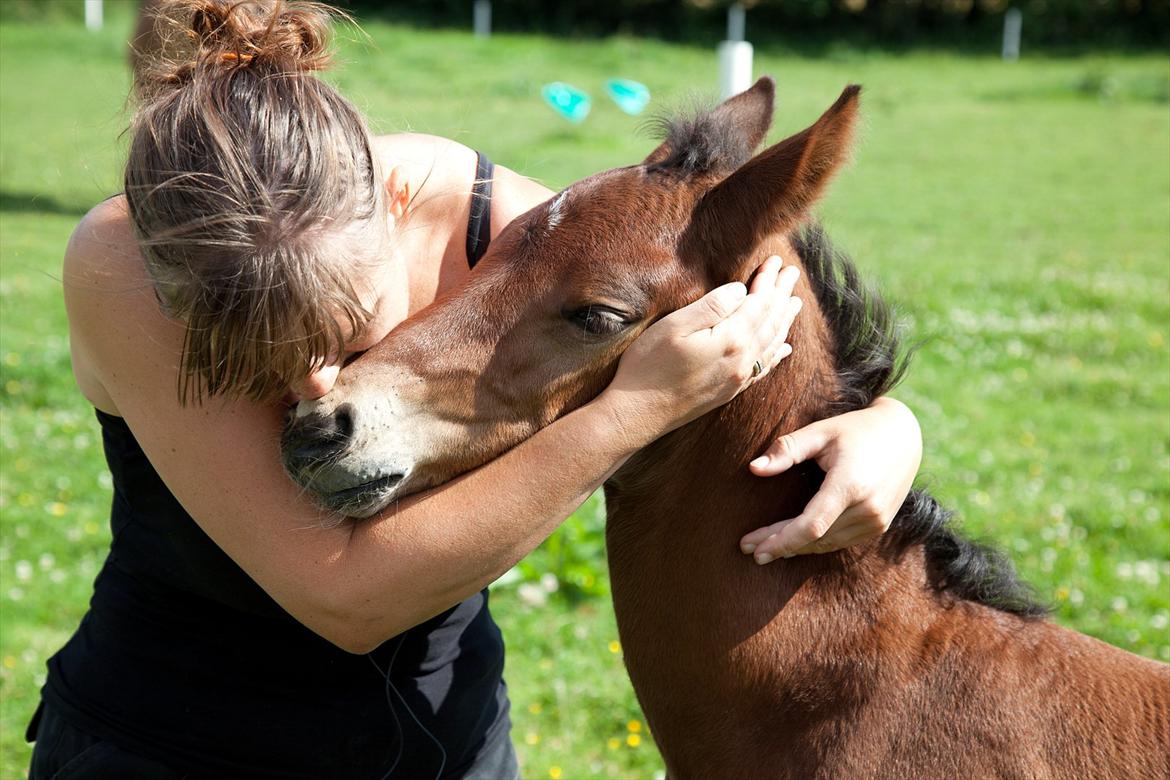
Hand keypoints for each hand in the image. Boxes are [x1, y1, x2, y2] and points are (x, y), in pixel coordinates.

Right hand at [598, 255, 802, 449]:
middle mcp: (742, 360)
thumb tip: (741, 291)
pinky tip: (783, 348)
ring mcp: (738, 378)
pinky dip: (776, 354)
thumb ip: (711, 307)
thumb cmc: (648, 366)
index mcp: (730, 339)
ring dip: (784, 320)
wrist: (638, 414)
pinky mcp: (730, 392)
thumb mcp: (674, 327)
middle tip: (793, 273)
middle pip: (770, 321)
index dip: (768, 280)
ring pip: (771, 344)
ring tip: (794, 303)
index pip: (758, 302)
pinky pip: (763, 368)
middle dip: (782, 295)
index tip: (776, 260)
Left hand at [739, 396, 921, 562]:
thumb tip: (753, 469)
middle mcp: (868, 508)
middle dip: (779, 545)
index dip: (781, 540)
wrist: (903, 436)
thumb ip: (787, 449)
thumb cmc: (856, 429)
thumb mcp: (821, 431)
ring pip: (827, 544)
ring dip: (795, 548)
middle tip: (748, 549)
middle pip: (814, 538)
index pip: (811, 526)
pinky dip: (815, 544)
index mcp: (851, 485)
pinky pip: (840, 542)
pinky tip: (792, 543)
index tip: (753, 546)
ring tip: (763, 548)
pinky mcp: (879, 525)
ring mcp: (877, 521)